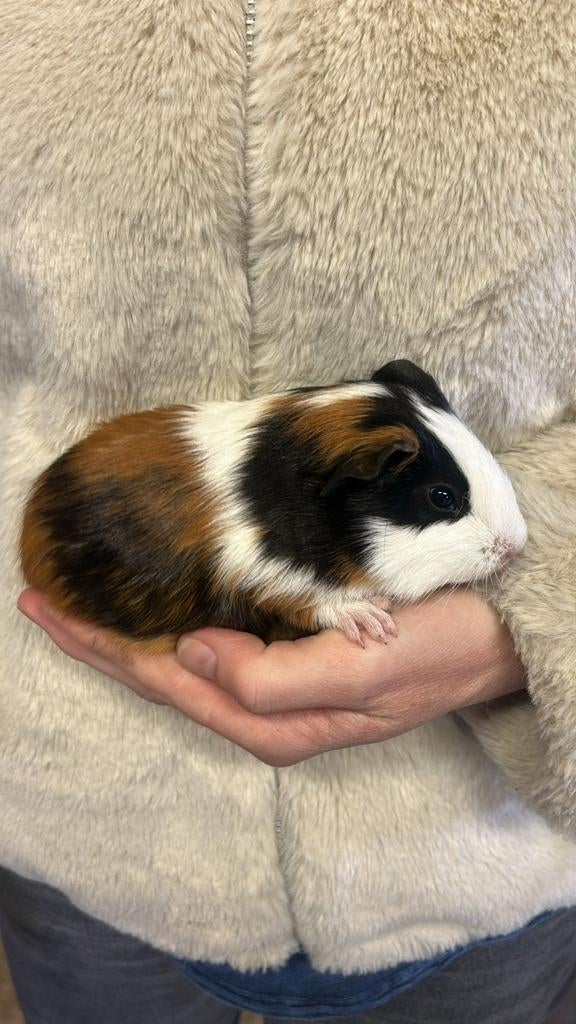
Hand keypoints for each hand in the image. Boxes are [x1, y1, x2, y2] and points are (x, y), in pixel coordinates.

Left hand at [18, 588, 525, 764]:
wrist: (495, 638)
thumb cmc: (434, 652)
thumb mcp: (358, 675)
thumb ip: (270, 678)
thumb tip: (187, 651)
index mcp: (271, 721)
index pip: (166, 682)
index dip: (104, 649)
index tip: (51, 611)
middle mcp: (265, 708)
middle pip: (163, 675)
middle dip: (102, 642)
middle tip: (44, 601)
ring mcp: (279, 682)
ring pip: (185, 658)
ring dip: (133, 632)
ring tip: (83, 604)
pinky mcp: (295, 653)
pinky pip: (217, 639)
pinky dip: (176, 618)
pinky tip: (158, 603)